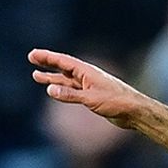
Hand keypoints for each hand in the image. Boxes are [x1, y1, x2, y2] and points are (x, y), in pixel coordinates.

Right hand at [30, 49, 151, 128]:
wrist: (135, 112)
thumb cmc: (117, 102)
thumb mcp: (91, 99)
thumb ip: (70, 95)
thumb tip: (50, 89)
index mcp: (87, 72)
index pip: (63, 62)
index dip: (48, 58)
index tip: (33, 55)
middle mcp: (88, 76)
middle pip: (63, 68)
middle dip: (47, 63)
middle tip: (32, 58)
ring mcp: (90, 86)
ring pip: (67, 80)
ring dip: (52, 78)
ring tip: (36, 76)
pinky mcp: (93, 96)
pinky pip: (73, 90)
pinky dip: (62, 89)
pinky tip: (55, 90)